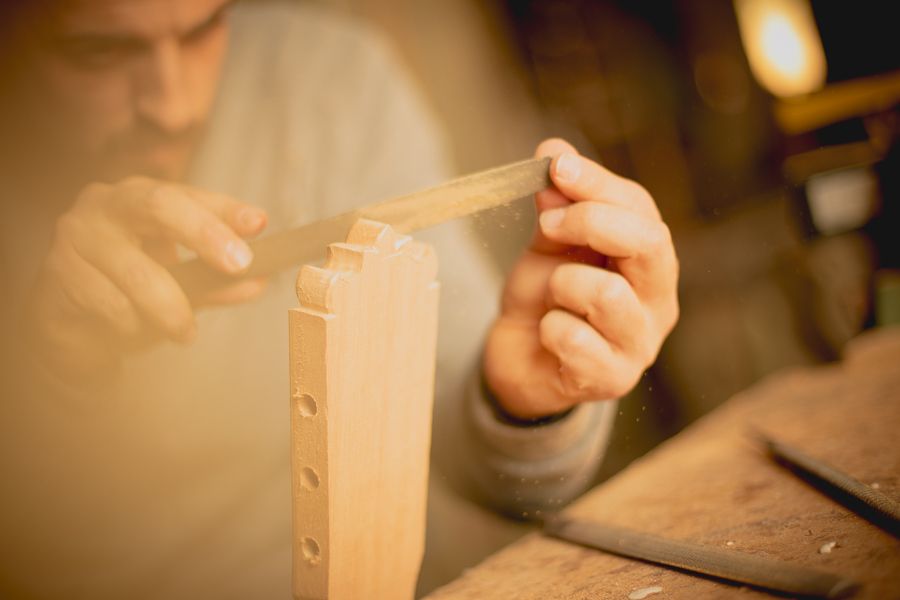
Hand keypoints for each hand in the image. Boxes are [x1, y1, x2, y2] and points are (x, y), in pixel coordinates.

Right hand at [26, 177, 268, 384]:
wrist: (70, 324)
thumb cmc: (130, 292)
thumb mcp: (181, 284)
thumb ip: (217, 282)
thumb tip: (258, 282)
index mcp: (144, 197)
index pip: (191, 195)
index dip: (226, 209)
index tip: (258, 224)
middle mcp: (109, 204)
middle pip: (161, 206)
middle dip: (206, 235)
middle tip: (239, 266)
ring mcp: (79, 233)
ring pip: (140, 273)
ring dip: (171, 309)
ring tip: (184, 332)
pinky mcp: (60, 271)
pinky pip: (113, 305)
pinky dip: (133, 325)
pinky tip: (131, 329)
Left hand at [483, 138, 678, 418]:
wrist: (520, 360)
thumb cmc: (545, 299)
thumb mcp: (548, 245)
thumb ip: (557, 205)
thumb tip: (555, 152)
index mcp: (649, 261)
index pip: (641, 209)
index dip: (598, 183)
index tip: (555, 167)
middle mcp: (657, 301)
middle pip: (649, 244)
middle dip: (592, 222)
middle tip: (549, 225)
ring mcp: (639, 344)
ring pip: (608, 294)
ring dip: (562, 284)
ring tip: (552, 295)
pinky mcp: (612, 380)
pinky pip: (575, 339)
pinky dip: (549, 328)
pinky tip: (549, 334)